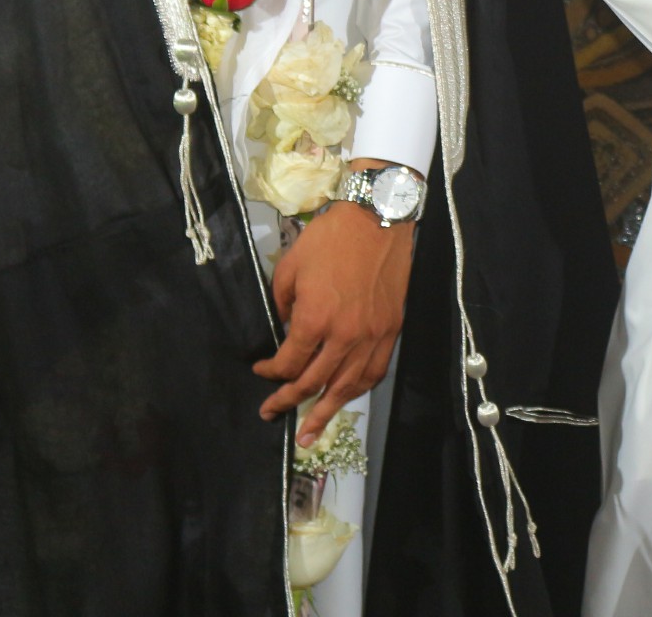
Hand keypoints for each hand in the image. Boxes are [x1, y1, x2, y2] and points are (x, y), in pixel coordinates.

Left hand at [254, 182, 415, 445]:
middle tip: (271, 414)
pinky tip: (346, 398)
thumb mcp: (291, 267)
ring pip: (347, 386)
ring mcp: (371, 336)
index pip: (289, 363)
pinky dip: (357, 389)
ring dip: (326, 412)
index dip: (270, 372)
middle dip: (289, 401)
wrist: (378, 218)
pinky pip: (373, 371)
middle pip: (313, 382)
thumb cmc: (329, 239)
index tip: (260, 370)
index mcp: (314, 320)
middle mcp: (344, 336)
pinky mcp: (391, 330)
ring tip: (310, 433)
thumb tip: (285, 328)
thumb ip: (283, 304)